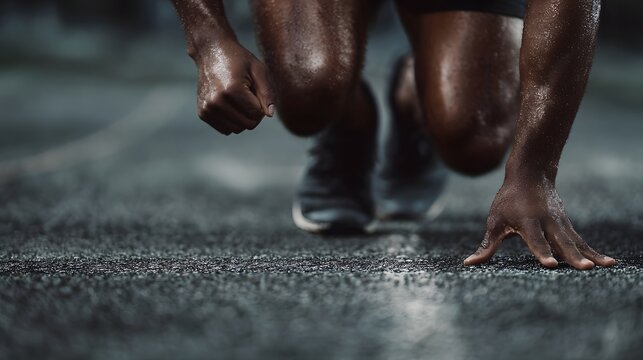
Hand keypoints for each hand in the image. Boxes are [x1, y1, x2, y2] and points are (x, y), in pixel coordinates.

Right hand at [194, 40, 274, 134]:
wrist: (211, 51)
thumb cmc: (239, 60)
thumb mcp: (259, 70)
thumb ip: (267, 93)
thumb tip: (270, 115)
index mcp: (232, 90)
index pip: (257, 114)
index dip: (261, 106)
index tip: (256, 92)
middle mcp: (217, 101)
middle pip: (247, 124)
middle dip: (253, 114)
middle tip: (249, 97)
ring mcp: (207, 108)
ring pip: (236, 129)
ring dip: (242, 119)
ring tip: (239, 100)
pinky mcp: (203, 113)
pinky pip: (224, 129)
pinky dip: (231, 121)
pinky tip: (230, 106)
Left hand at [464, 176, 615, 269]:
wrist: (531, 173)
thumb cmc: (508, 201)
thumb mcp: (495, 221)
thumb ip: (486, 246)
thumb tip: (469, 264)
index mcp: (527, 221)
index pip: (535, 240)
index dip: (542, 252)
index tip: (550, 265)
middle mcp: (547, 221)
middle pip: (561, 241)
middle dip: (572, 256)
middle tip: (584, 269)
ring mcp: (560, 223)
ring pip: (576, 241)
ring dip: (590, 254)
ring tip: (606, 266)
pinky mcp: (568, 225)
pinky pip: (581, 241)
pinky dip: (593, 251)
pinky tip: (607, 262)